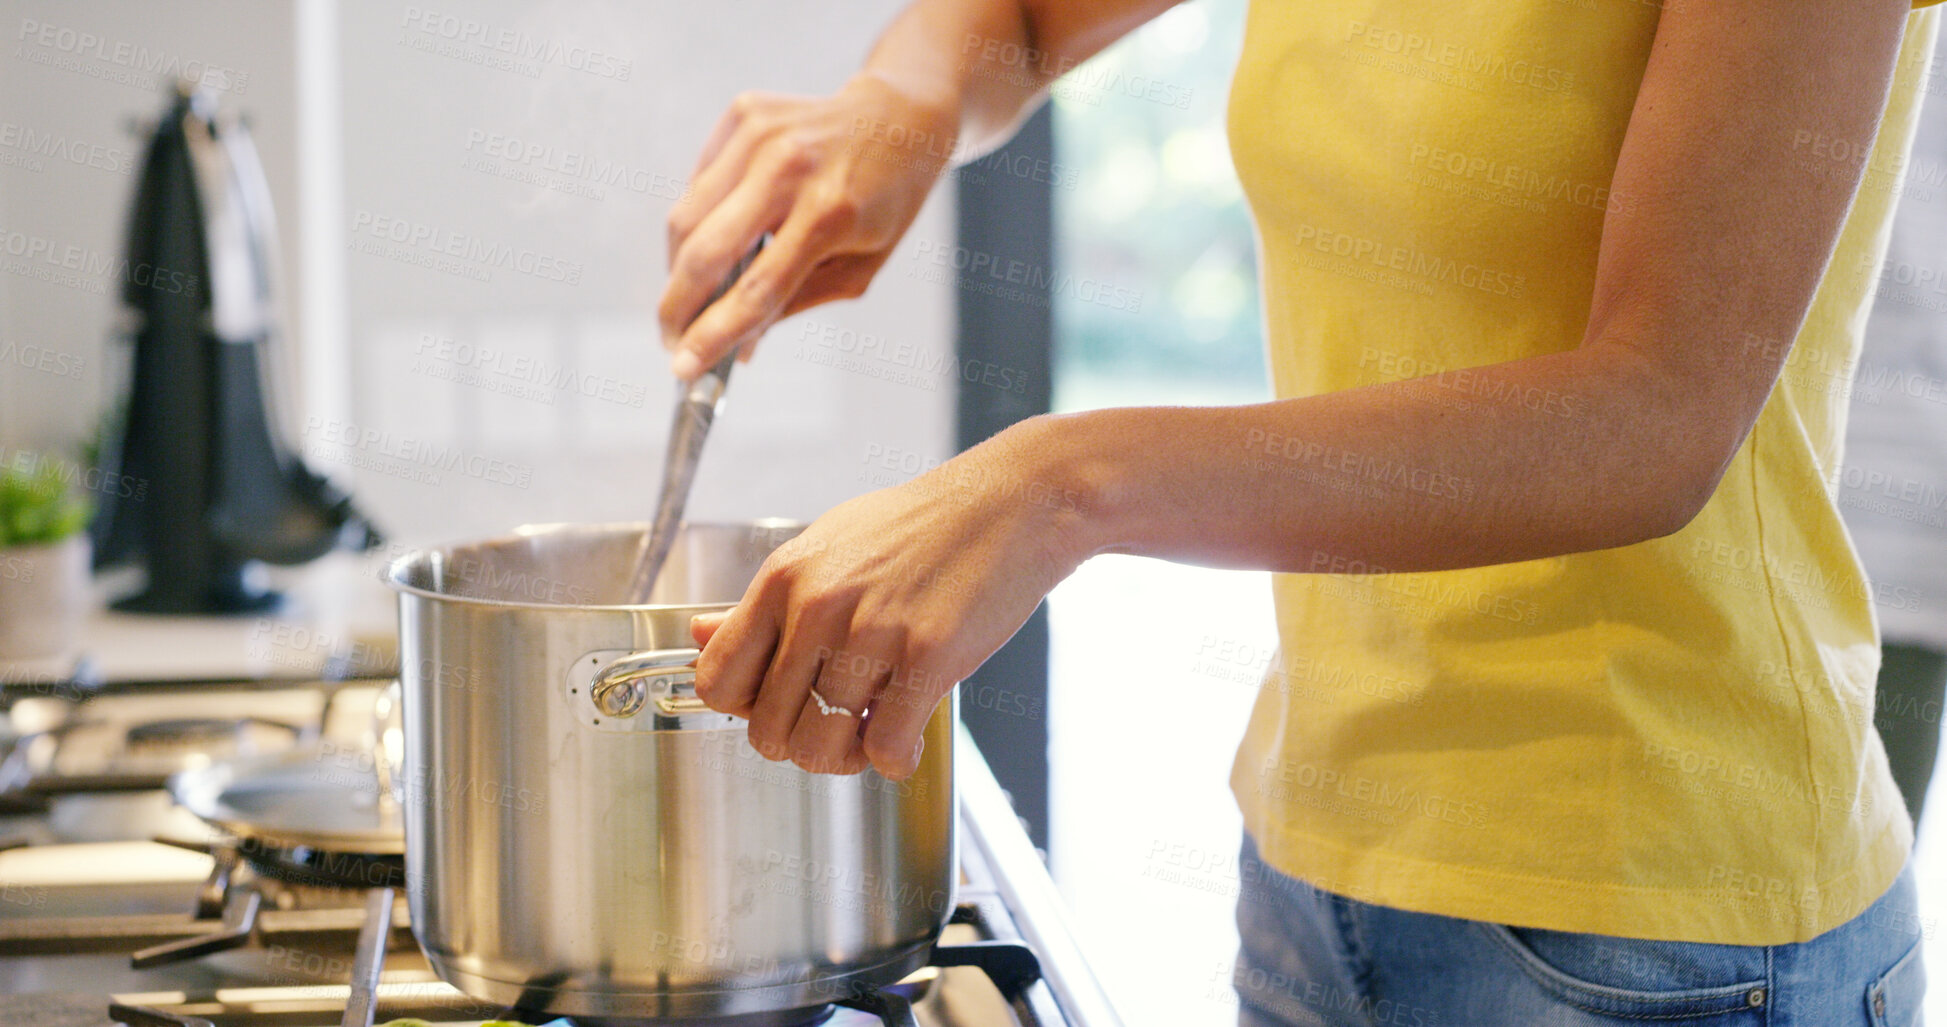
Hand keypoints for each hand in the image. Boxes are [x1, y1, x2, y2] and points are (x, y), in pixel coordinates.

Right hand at [660, 72, 957, 378]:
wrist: (900, 118)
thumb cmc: (886, 202)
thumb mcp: (860, 267)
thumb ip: (796, 303)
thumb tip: (737, 345)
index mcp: (829, 215)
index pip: (756, 290)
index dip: (713, 335)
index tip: (683, 368)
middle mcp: (789, 169)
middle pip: (706, 254)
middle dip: (676, 308)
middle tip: (671, 339)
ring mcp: (761, 135)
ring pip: (686, 217)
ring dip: (680, 267)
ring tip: (696, 292)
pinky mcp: (744, 113)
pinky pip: (699, 183)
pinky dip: (701, 218)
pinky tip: (725, 229)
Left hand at [690, 423, 1085, 778]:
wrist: (1010, 503)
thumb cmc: (919, 527)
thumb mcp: (825, 547)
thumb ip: (762, 603)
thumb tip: (698, 634)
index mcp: (783, 579)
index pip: (717, 681)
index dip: (742, 710)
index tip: (776, 705)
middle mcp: (818, 607)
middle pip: (766, 731)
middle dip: (799, 742)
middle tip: (835, 723)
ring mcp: (873, 633)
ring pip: (821, 748)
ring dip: (847, 757)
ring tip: (871, 730)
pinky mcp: (929, 656)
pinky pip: (886, 748)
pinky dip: (894, 760)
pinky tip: (906, 738)